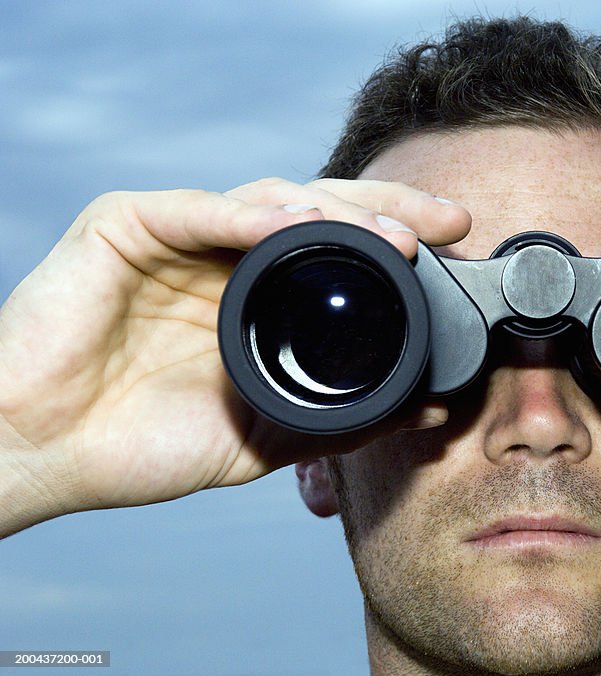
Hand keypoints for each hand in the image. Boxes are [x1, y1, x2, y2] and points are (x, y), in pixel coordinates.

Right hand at [0, 178, 469, 535]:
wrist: (49, 454)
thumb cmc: (146, 443)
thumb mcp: (267, 432)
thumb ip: (343, 420)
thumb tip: (425, 409)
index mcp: (258, 293)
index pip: (340, 248)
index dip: (397, 239)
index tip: (454, 249)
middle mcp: (226, 255)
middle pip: (318, 211)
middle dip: (387, 208)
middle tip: (444, 222)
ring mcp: (179, 236)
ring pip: (268, 200)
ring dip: (335, 212)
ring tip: (392, 233)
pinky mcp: (126, 225)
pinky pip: (196, 210)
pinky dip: (248, 217)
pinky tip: (296, 227)